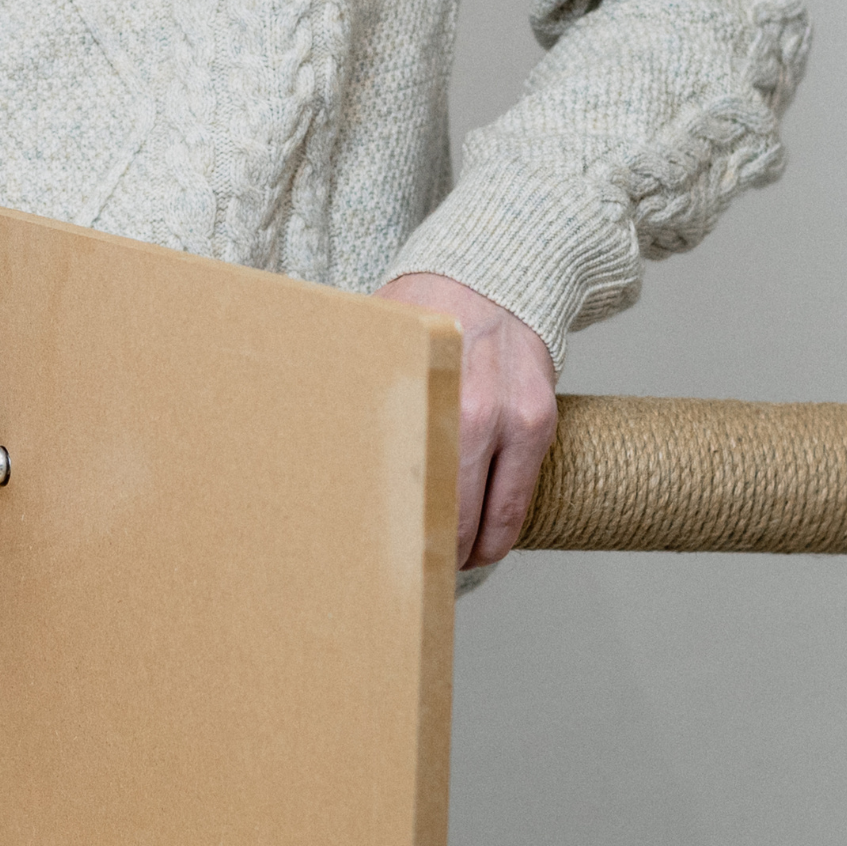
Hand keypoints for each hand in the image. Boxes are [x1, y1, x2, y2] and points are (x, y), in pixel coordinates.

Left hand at [375, 274, 557, 569]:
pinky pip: (521, 499)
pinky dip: (501, 528)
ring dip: (471, 551)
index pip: (414, 492)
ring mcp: (518, 421)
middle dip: (430, 553)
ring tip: (445, 564)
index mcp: (430, 400)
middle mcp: (479, 415)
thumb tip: (303, 436)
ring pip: (495, 521)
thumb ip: (357, 392)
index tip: (379, 558)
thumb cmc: (426, 313)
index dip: (396, 535)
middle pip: (453, 516)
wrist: (495, 271)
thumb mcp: (381, 345)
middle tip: (406, 574)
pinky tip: (481, 542)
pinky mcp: (543, 423)